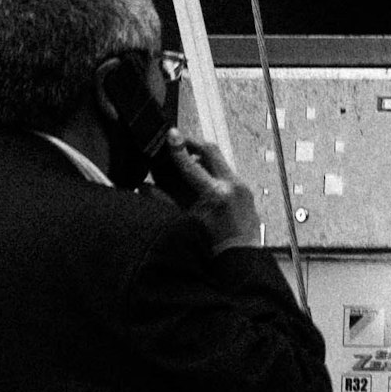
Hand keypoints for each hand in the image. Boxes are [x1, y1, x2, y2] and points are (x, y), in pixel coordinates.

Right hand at [152, 130, 265, 250]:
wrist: (241, 257)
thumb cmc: (212, 246)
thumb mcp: (185, 221)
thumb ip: (164, 201)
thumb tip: (144, 187)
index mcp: (215, 195)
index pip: (191, 164)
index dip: (178, 148)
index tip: (171, 134)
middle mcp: (231, 186)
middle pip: (211, 150)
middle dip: (193, 144)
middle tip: (179, 143)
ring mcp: (242, 187)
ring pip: (220, 160)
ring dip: (203, 158)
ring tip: (189, 164)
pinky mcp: (246, 190)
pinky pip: (227, 173)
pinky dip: (213, 172)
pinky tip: (203, 181)